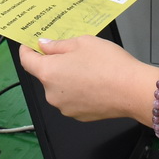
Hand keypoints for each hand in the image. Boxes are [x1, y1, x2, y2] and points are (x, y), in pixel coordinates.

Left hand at [17, 36, 157, 122]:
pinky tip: (95, 83)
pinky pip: (72, 99)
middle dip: (56, 64)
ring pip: (60, 88)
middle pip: (46, 75)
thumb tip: (44, 46)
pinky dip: (79, 91)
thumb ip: (58, 45)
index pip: (26, 61)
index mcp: (48, 72)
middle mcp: (51, 93)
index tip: (31, 45)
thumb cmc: (108, 63)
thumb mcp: (82, 42)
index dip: (27, 50)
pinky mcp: (79, 116)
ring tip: (90, 69)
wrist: (132, 91)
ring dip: (68, 78)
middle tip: (75, 54)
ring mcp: (65, 107)